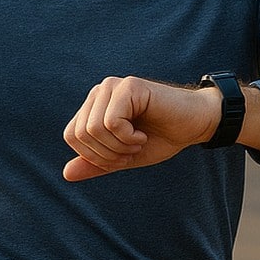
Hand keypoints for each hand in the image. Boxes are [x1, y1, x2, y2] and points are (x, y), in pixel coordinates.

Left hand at [62, 76, 217, 181]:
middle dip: (107, 154)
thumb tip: (66, 174)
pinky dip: (127, 137)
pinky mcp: (129, 86)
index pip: (71, 135)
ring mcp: (113, 86)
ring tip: (138, 142)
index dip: (95, 156)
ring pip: (94, 128)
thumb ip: (96, 164)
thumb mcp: (124, 157)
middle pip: (80, 134)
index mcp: (94, 106)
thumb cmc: (161, 138)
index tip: (122, 156)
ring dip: (119, 146)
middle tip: (131, 151)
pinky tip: (142, 134)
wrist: (194, 126)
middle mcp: (100, 92)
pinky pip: (112, 121)